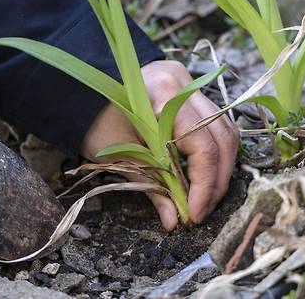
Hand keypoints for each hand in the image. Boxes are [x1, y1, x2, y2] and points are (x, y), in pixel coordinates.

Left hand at [81, 60, 238, 229]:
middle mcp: (184, 84)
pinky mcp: (188, 89)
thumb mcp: (120, 156)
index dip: (204, 185)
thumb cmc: (93, 120)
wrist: (80, 90)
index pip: (202, 146)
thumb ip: (152, 186)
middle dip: (217, 179)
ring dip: (221, 165)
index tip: (195, 214)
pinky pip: (214, 121)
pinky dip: (214, 149)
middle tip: (204, 209)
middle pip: (221, 137)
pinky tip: (204, 172)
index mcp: (165, 96)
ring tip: (207, 195)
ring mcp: (189, 83)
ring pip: (224, 128)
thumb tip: (174, 220)